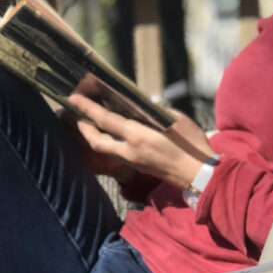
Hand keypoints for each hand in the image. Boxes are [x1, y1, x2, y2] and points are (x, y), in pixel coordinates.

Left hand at [68, 93, 213, 189]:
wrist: (198, 174)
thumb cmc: (191, 143)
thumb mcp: (175, 119)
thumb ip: (156, 111)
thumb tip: (143, 105)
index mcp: (137, 135)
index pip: (105, 120)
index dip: (87, 108)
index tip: (74, 98)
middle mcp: (129, 150)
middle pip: (96, 140)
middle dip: (83, 127)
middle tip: (76, 113)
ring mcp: (132, 161)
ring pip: (104, 149)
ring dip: (93, 136)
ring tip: (89, 122)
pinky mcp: (137, 167)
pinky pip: (115, 153)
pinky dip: (107, 142)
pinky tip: (110, 133)